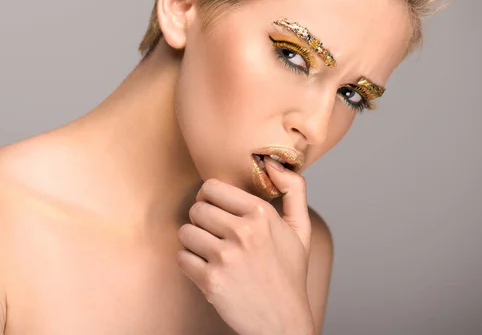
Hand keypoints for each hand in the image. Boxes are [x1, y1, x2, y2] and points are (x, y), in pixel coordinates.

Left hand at [176, 156, 314, 334]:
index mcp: (261, 214)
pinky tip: (207, 270)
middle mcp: (242, 232)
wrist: (284, 322)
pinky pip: (181, 258)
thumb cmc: (289, 274)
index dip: (210, 199)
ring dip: (194, 243)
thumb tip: (273, 162)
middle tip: (215, 235)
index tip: (217, 211)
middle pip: (196, 209)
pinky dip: (189, 264)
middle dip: (202, 221)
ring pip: (185, 232)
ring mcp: (225, 257)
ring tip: (211, 253)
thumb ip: (294, 190)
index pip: (212, 187)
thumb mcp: (300, 229)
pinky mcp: (210, 281)